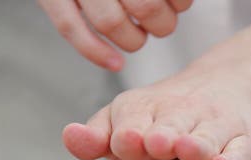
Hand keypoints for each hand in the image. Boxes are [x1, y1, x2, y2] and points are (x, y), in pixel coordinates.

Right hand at [37, 0, 192, 70]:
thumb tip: (180, 1)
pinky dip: (95, 52)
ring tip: (141, 35)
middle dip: (161, 22)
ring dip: (134, 40)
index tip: (180, 3)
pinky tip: (116, 63)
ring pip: (110, 22)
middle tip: (164, 21)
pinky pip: (70, 28)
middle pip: (143, 5)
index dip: (180, 1)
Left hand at [63, 66, 250, 159]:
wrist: (225, 88)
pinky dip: (235, 159)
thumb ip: (96, 136)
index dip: (128, 135)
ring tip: (188, 151)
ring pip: (207, 138)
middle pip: (170, 128)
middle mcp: (182, 115)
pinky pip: (244, 152)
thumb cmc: (159, 121)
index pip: (131, 122)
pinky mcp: (247, 142)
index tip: (127, 145)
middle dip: (162, 136)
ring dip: (197, 145)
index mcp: (145, 109)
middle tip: (157, 144)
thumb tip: (69, 136)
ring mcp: (217, 127)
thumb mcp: (123, 122)